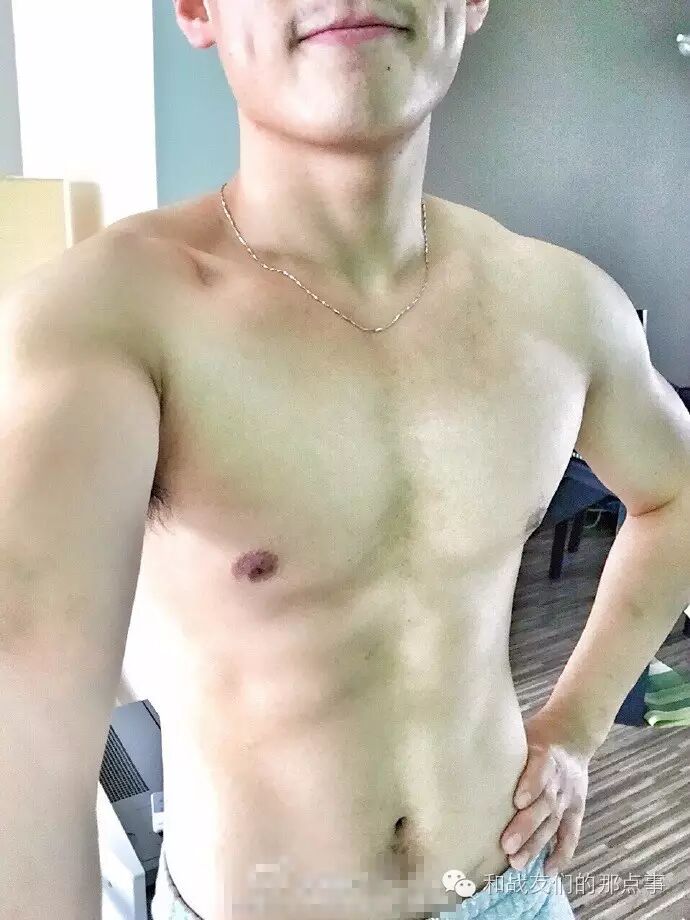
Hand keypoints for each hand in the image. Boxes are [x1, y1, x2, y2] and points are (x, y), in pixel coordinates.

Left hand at [500, 707, 589, 876]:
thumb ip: (502, 744)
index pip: (541, 770)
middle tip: (505, 845)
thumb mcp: (523, 733)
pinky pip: (570, 835)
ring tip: (516, 863)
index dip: (531, 785)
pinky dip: (561, 854)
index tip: (516, 801)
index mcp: (546, 754)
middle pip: (545, 803)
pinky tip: (546, 871)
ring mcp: (569, 797)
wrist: (571, 736)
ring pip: (554, 823)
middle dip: (526, 825)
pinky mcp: (576, 810)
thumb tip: (463, 750)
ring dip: (536, 844)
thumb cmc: (535, 736)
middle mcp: (560, 778)